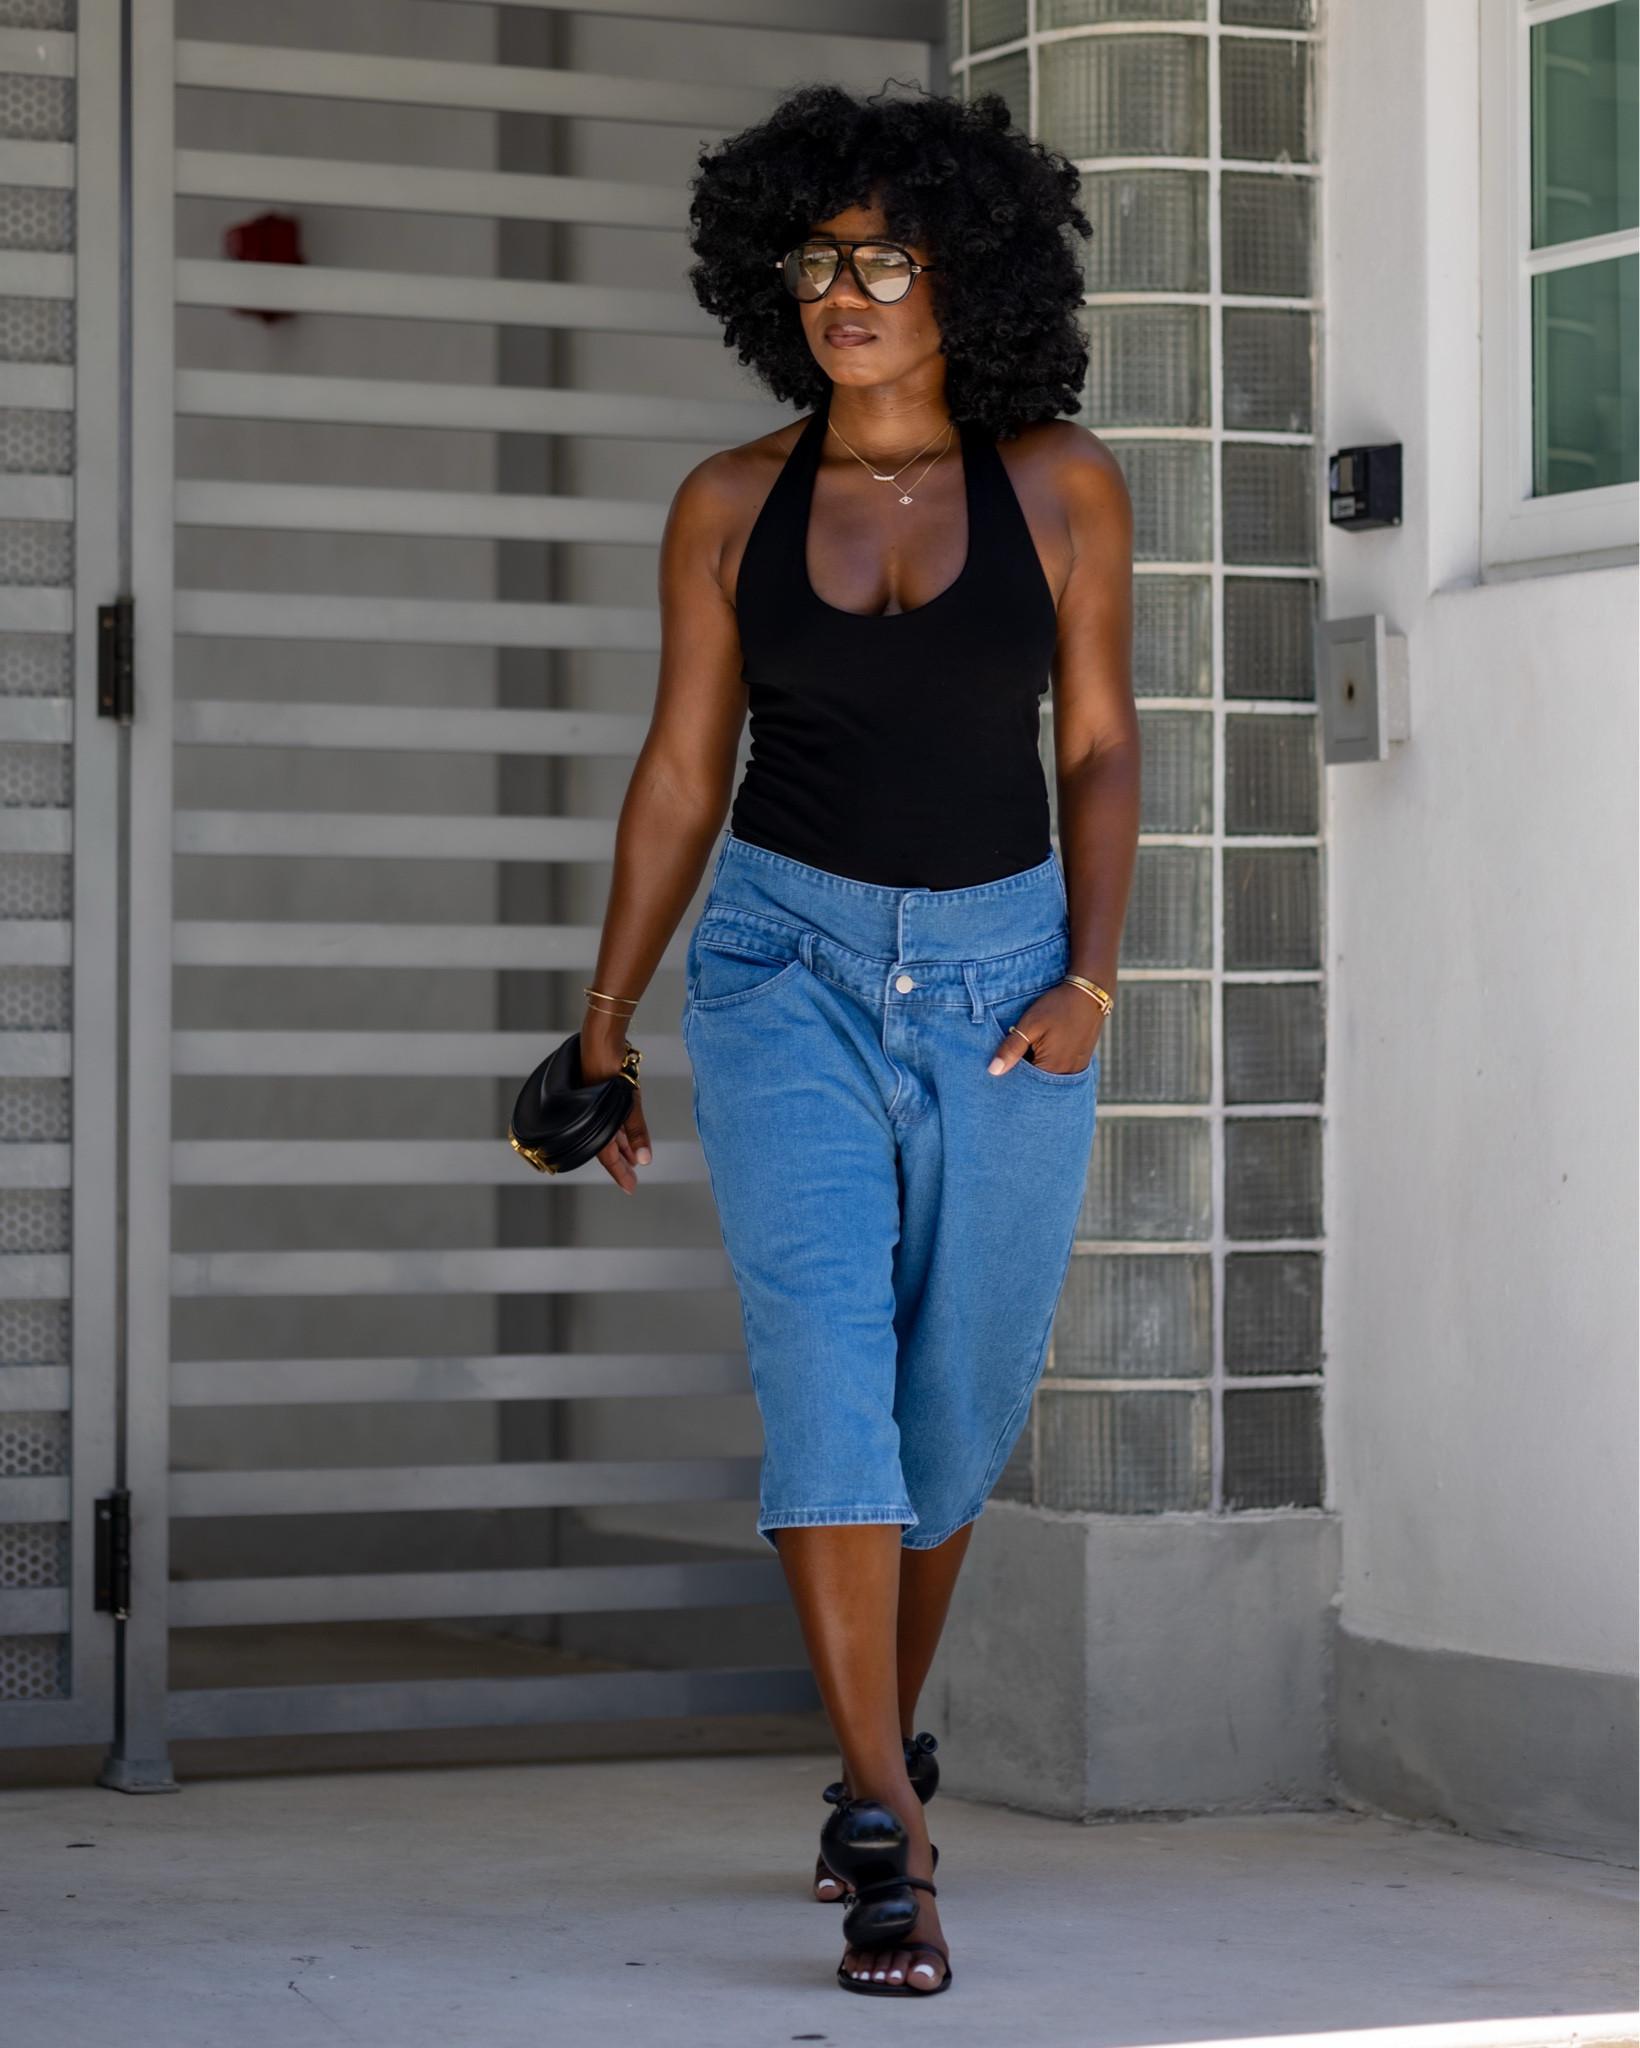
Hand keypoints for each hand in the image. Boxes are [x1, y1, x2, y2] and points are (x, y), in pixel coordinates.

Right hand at [581, 1011, 652, 1192]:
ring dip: (622, 1146)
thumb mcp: (629, 1104)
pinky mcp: (599, 1096)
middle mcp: (592, 1118)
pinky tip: (628, 1135)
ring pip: (609, 1133)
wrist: (600, 1040)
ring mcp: (595, 1107)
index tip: (630, 1187)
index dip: (619, 1174)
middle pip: (607, 1148)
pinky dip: (618, 1130)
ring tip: (634, 1160)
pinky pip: (608, 1120)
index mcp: (594, 1124)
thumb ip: (636, 1132)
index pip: (607, 1157)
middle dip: (622, 1163)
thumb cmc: (611, 1069)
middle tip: (633, 1178)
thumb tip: (644, 1160)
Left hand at [987, 982, 1102, 1076]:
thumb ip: (1011, 1049)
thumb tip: (993, 1071)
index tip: (998, 1069)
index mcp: (1052, 1068)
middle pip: (1037, 1086)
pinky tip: (1038, 1053)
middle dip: (1022, 1077)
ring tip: (1025, 1054)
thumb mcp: (1030, 1024)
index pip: (1025, 1087)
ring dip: (1034, 1071)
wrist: (1089, 993)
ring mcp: (1075, 1070)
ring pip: (1047, 1080)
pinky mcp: (1079, 1063)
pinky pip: (1058, 1073)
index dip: (1010, 1080)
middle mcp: (1066, 1075)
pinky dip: (1046, 1067)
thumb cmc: (1058, 1007)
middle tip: (1011, 1059)